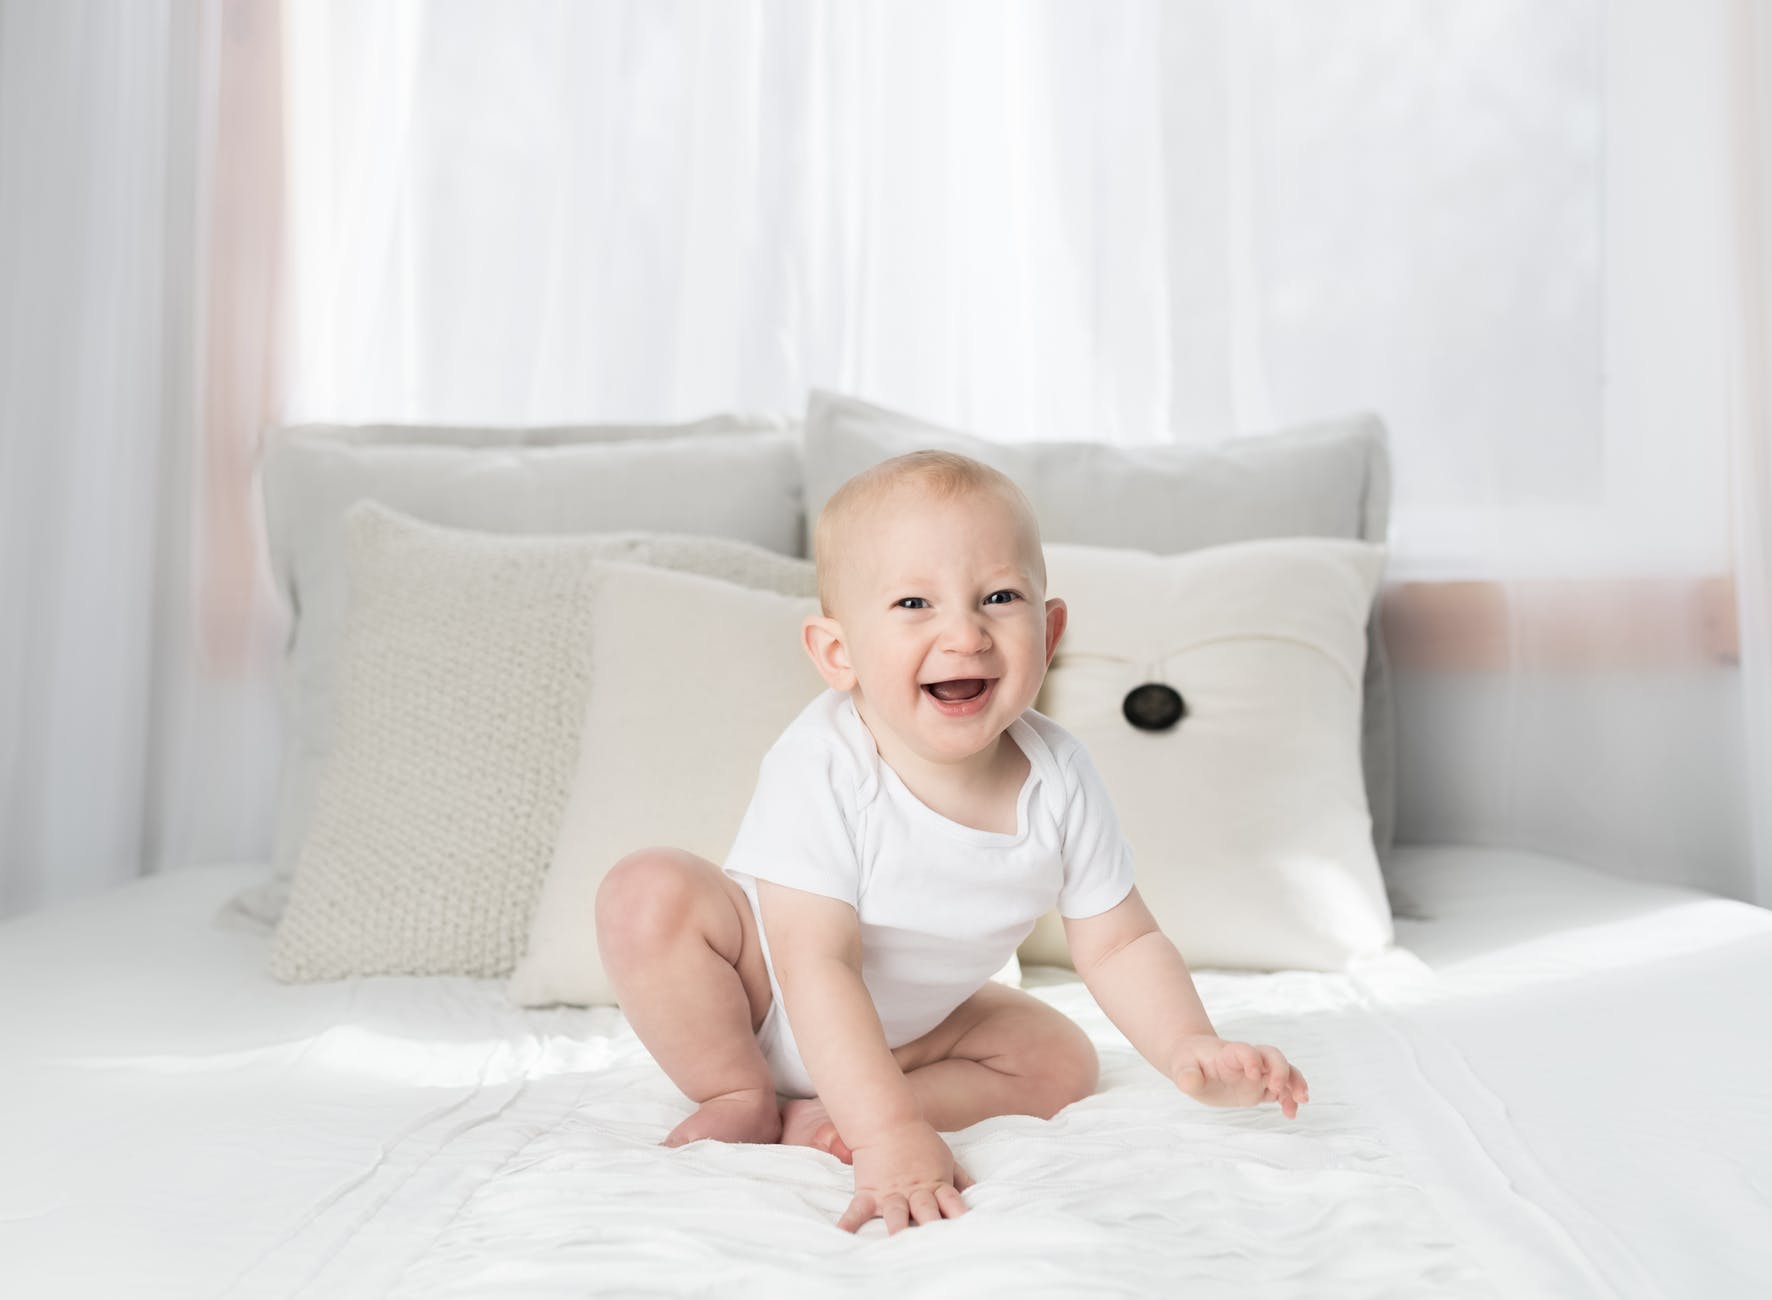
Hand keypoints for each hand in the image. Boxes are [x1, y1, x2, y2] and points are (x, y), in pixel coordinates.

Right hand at [837, 1118, 972, 1234]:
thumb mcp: (946, 1159)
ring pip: (896, 1215)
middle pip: (927, 1212)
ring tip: (898, 1247)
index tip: (967, 1231)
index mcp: (936, 1185)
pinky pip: (858, 1211)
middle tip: (937, 1246)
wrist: (887, 1121)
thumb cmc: (920, 1142)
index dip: (960, 1216)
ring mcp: (890, 1194)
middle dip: (932, 1228)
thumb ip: (961, 1180)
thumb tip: (977, 1195)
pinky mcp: (869, 1193)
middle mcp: (915, 1193)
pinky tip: (842, 1235)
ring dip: (897, 1230)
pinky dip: (849, 1223)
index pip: (952, 1203)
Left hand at [1169, 1034, 1309, 1118]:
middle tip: (1278, 1087)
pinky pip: (1281, 1091)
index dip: (1251, 1058)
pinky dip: (1289, 1099)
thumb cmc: (1189, 1062)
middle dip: (1280, 1069)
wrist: (1195, 1062)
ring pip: (1284, 1071)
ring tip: (1301, 1100)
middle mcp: (1248, 1061)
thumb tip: (1189, 1083)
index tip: (1253, 1073)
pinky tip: (1290, 1113)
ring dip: (1295, 1083)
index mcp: (1228, 1054)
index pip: (1245, 1051)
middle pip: (1272, 1056)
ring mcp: (1257, 1074)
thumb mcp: (1182, 1068)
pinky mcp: (1260, 1088)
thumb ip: (1186, 1076)